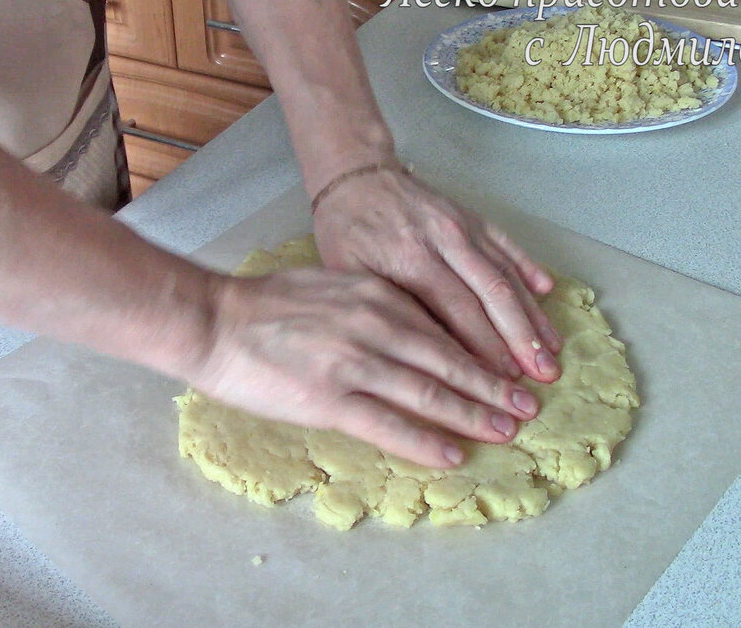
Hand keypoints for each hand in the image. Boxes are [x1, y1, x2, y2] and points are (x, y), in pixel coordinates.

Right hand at [191, 268, 542, 467]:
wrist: (213, 320)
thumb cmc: (263, 304)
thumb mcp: (329, 287)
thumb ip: (371, 304)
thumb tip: (406, 327)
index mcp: (376, 296)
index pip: (442, 328)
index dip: (479, 353)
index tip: (506, 371)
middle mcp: (375, 325)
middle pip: (449, 360)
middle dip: (492, 387)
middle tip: (526, 406)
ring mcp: (354, 363)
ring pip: (429, 392)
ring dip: (473, 414)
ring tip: (505, 431)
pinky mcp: (330, 399)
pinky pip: (390, 424)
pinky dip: (426, 440)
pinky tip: (452, 454)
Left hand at [311, 164, 562, 382]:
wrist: (356, 176)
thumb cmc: (348, 233)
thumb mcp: (352, 275)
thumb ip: (389, 309)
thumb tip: (428, 355)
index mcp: (412, 259)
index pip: (459, 311)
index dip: (487, 348)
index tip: (507, 380)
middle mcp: (446, 241)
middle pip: (494, 296)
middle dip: (522, 338)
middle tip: (545, 373)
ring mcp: (464, 226)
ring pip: (507, 274)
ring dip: (532, 314)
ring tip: (551, 348)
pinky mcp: (473, 217)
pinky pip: (508, 244)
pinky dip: (529, 269)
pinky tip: (548, 293)